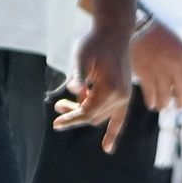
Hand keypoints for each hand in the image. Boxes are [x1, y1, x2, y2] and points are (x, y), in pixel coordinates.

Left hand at [55, 26, 132, 151]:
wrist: (115, 34)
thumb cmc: (96, 44)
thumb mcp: (82, 56)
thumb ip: (79, 76)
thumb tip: (75, 90)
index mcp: (111, 89)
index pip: (88, 113)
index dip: (71, 119)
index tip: (56, 123)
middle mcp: (121, 97)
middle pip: (93, 116)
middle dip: (74, 114)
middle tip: (58, 105)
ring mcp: (125, 97)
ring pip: (102, 117)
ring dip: (85, 115)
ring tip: (64, 104)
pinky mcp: (125, 94)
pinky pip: (119, 119)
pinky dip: (113, 131)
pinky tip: (108, 148)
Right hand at [130, 20, 181, 111]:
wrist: (140, 28)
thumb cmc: (159, 38)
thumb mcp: (178, 47)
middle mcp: (175, 65)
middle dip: (181, 102)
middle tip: (178, 106)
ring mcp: (159, 70)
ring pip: (165, 96)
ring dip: (164, 104)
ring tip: (162, 106)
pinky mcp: (144, 73)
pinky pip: (150, 93)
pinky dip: (151, 101)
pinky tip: (151, 104)